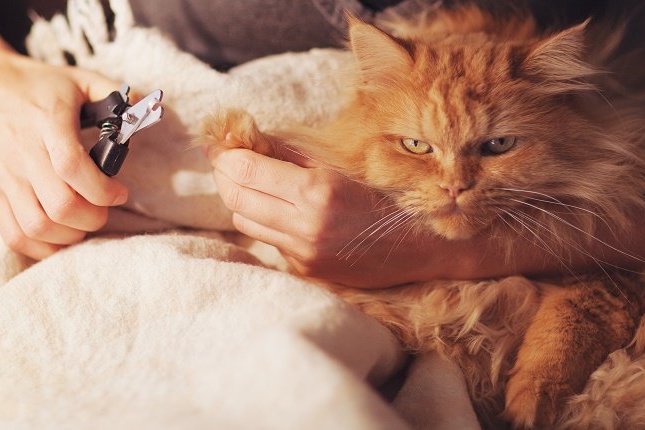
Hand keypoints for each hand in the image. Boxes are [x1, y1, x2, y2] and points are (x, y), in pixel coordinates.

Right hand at [0, 53, 128, 258]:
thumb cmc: (35, 86)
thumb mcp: (77, 78)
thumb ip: (113, 92)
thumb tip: (144, 108)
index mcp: (47, 123)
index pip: (72, 167)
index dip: (103, 190)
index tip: (120, 192)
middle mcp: (22, 153)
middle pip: (60, 205)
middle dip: (94, 217)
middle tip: (105, 209)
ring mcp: (3, 177)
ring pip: (38, 226)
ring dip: (71, 235)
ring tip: (85, 222)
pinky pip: (14, 235)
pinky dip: (43, 248)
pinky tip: (62, 236)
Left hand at [210, 147, 456, 287]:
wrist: (422, 247)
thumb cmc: (388, 196)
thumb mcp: (343, 164)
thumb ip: (294, 153)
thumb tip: (251, 140)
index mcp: (316, 191)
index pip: (244, 171)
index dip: (225, 155)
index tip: (221, 145)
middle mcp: (305, 226)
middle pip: (236, 198)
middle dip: (226, 175)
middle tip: (229, 161)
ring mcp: (304, 253)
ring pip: (246, 222)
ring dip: (244, 200)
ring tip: (258, 184)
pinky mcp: (307, 270)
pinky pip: (270, 241)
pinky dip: (268, 223)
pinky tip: (285, 212)